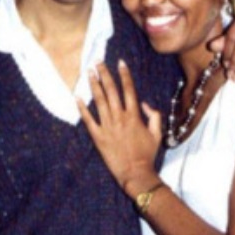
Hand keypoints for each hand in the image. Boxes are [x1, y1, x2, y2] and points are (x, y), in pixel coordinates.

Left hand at [78, 60, 160, 195]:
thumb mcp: (157, 133)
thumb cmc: (147, 154)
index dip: (124, 74)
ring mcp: (107, 127)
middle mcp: (120, 118)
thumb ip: (153, 116)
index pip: (128, 89)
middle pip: (111, 90)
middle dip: (104, 74)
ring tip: (89, 72)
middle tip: (98, 61)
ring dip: (94, 85)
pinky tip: (77, 97)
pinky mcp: (98, 137)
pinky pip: (88, 120)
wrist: (135, 172)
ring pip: (99, 101)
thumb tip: (145, 104)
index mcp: (134, 116)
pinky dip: (82, 108)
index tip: (120, 62)